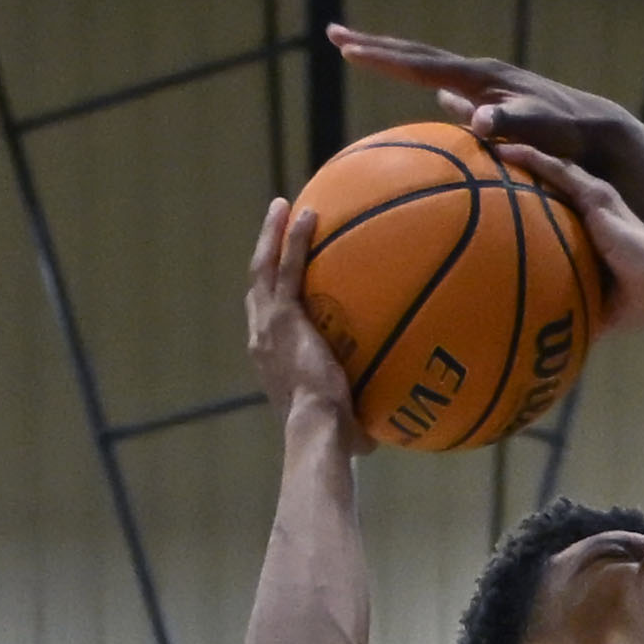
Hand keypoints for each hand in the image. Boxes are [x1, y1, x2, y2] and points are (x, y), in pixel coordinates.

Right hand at [245, 202, 373, 451]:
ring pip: (264, 268)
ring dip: (272, 234)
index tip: (282, 281)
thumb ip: (357, 420)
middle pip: (258, 286)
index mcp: (271, 360)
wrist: (317, 426)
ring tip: (282, 206)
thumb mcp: (344, 424)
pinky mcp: (283, 315)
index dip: (271, 298)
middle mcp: (261, 338)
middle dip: (264, 255)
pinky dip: (294, 238)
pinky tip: (308, 213)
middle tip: (275, 229)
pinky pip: (288, 267)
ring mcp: (268, 324)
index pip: (267, 321)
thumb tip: (384, 435)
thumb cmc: (333, 437)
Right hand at [329, 26, 643, 194]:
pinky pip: (455, 88)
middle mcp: (481, 74)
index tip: (344, 48)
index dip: (381, 57)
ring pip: (432, 67)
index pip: (420, 64)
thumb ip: (509, 124)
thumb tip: (476, 121)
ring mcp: (489, 87)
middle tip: (335, 35)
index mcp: (481, 78)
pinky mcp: (499, 101)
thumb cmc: (570, 137)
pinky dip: (435, 86)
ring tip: (368, 55)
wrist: (599, 131)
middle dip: (376, 46)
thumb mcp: (539, 131)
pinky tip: (434, 94)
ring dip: (399, 60)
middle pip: (417, 55)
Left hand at [495, 144, 643, 331]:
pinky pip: (557, 169)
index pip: (556, 202)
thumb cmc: (633, 301)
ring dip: (521, 151)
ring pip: (551, 165)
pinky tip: (505, 148)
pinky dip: (531, 157)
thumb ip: (572, 310)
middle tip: (486, 153)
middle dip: (521, 163)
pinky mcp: (597, 196)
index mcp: (593, 227)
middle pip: (550, 177)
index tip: (499, 187)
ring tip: (489, 140)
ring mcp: (596, 198)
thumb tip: (551, 345)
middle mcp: (594, 206)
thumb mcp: (594, 304)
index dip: (530, 191)